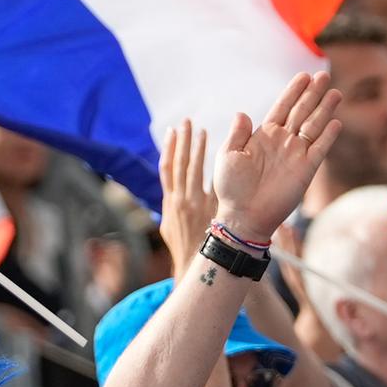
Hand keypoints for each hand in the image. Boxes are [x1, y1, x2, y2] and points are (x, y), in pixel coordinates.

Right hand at [159, 119, 216, 278]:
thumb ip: (172, 206)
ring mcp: (194, 202)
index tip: (172, 131)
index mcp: (169, 202)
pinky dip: (213, 166)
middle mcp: (179, 199)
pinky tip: (220, 152)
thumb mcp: (170, 226)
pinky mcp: (210, 208)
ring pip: (192, 169)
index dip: (169, 148)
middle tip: (185, 122)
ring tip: (200, 130)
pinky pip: (211, 182)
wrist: (195, 264)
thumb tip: (173, 192)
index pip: (166, 168)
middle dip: (182, 141)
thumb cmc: (184, 246)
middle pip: (178, 164)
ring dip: (196, 148)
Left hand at [213, 72, 341, 244]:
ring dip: (324, 109)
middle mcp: (282, 142)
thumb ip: (237, 134)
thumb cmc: (231, 187)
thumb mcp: (228, 156)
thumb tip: (242, 113)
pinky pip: (320, 149)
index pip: (282, 108)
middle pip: (302, 112)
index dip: (293, 92)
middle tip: (323, 75)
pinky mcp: (306, 170)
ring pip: (314, 126)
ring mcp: (296, 154)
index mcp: (263, 136)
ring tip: (335, 92)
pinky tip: (335, 122)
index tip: (303, 76)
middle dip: (312, 94)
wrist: (243, 215)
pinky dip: (328, 136)